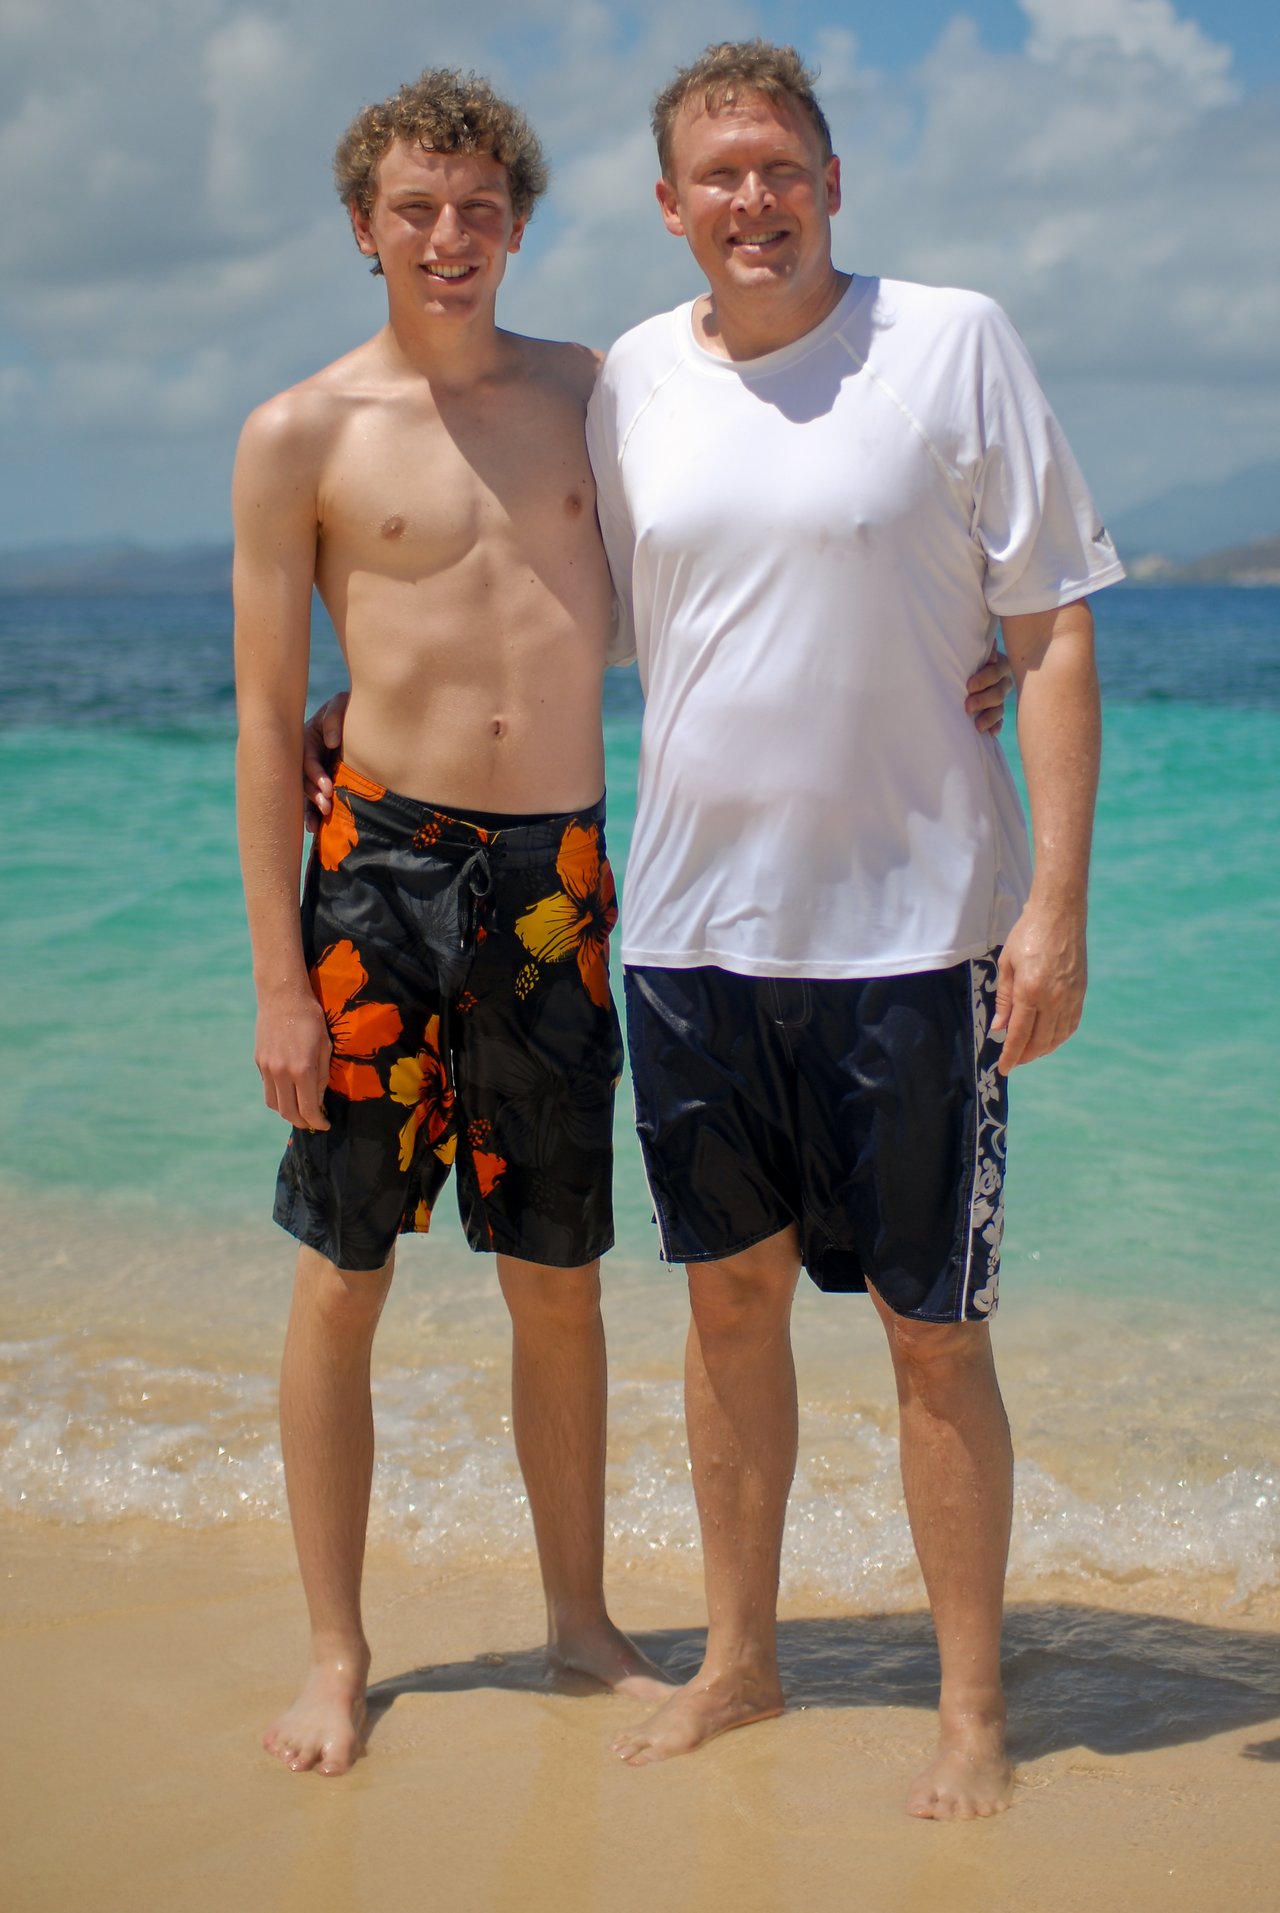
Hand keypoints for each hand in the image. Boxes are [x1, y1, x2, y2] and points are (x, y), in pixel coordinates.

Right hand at [255, 986, 331, 1128]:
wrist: (283, 996)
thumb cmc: (311, 1019)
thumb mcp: (325, 1047)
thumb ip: (322, 1077)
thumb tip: (318, 1101)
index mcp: (302, 1070)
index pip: (308, 1109)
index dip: (318, 1122)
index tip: (324, 1125)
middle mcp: (281, 1073)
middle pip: (288, 1113)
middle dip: (302, 1122)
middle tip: (313, 1121)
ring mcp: (267, 1068)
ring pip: (274, 1104)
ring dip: (288, 1112)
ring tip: (301, 1109)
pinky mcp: (259, 1062)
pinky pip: (268, 1089)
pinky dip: (279, 1096)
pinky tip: (290, 1091)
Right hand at [302, 691, 349, 832]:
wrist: (370, 714)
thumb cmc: (352, 707)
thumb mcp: (341, 704)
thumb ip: (334, 717)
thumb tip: (331, 743)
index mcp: (307, 737)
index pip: (307, 759)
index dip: (314, 774)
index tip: (327, 787)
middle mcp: (307, 755)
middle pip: (302, 779)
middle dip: (312, 795)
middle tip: (326, 807)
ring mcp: (314, 769)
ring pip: (307, 792)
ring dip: (311, 808)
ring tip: (317, 825)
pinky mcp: (323, 780)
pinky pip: (315, 798)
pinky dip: (313, 814)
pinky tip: (314, 829)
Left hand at [965, 647, 1012, 735]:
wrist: (952, 674)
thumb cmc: (959, 659)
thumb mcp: (966, 654)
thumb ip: (975, 651)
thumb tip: (988, 648)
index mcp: (998, 663)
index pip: (998, 670)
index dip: (985, 679)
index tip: (969, 687)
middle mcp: (1002, 680)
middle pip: (999, 692)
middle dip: (983, 700)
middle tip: (967, 706)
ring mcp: (1000, 698)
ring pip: (999, 708)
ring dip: (989, 717)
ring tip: (977, 726)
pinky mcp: (995, 712)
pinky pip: (999, 721)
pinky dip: (994, 727)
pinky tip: (989, 733)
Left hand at [991, 902, 1086, 1074]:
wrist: (1059, 914)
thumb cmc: (1027, 935)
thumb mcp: (1007, 965)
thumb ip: (1004, 999)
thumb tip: (1000, 1028)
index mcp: (1030, 991)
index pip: (1019, 1034)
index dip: (1011, 1055)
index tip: (1004, 1068)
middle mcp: (1053, 998)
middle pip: (1039, 1041)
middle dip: (1024, 1056)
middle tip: (1013, 1061)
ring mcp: (1070, 997)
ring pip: (1056, 1037)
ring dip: (1042, 1049)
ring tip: (1028, 1053)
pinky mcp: (1080, 993)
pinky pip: (1070, 1025)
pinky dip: (1059, 1037)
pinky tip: (1049, 1039)